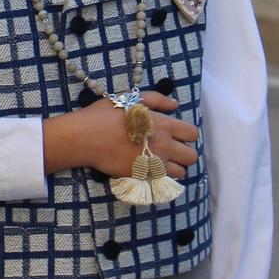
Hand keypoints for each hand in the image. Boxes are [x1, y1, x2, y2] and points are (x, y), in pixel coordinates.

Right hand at [46, 92, 199, 179]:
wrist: (85, 137)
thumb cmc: (106, 115)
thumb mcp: (132, 98)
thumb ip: (157, 100)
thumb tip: (175, 105)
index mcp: (164, 125)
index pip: (193, 134)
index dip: (187, 134)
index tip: (176, 134)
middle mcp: (163, 146)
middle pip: (192, 156)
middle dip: (184, 153)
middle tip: (170, 149)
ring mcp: (153, 163)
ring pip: (180, 172)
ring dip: (174, 167)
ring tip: (161, 160)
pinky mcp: (142, 176)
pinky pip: (161, 180)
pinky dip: (159, 176)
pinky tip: (147, 167)